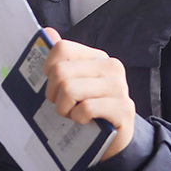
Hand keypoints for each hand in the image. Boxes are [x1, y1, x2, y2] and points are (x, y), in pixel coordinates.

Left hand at [43, 27, 134, 160]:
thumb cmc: (89, 110)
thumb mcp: (74, 83)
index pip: (62, 48)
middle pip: (61, 72)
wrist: (115, 138)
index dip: (49, 69)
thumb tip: (48, 32)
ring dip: (65, 108)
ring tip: (74, 113)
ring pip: (70, 90)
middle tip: (64, 105)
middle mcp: (111, 68)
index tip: (54, 85)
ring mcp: (119, 88)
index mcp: (97, 58)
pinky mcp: (122, 109)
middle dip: (54, 94)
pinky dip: (78, 118)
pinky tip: (85, 121)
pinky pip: (85, 108)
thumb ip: (62, 59)